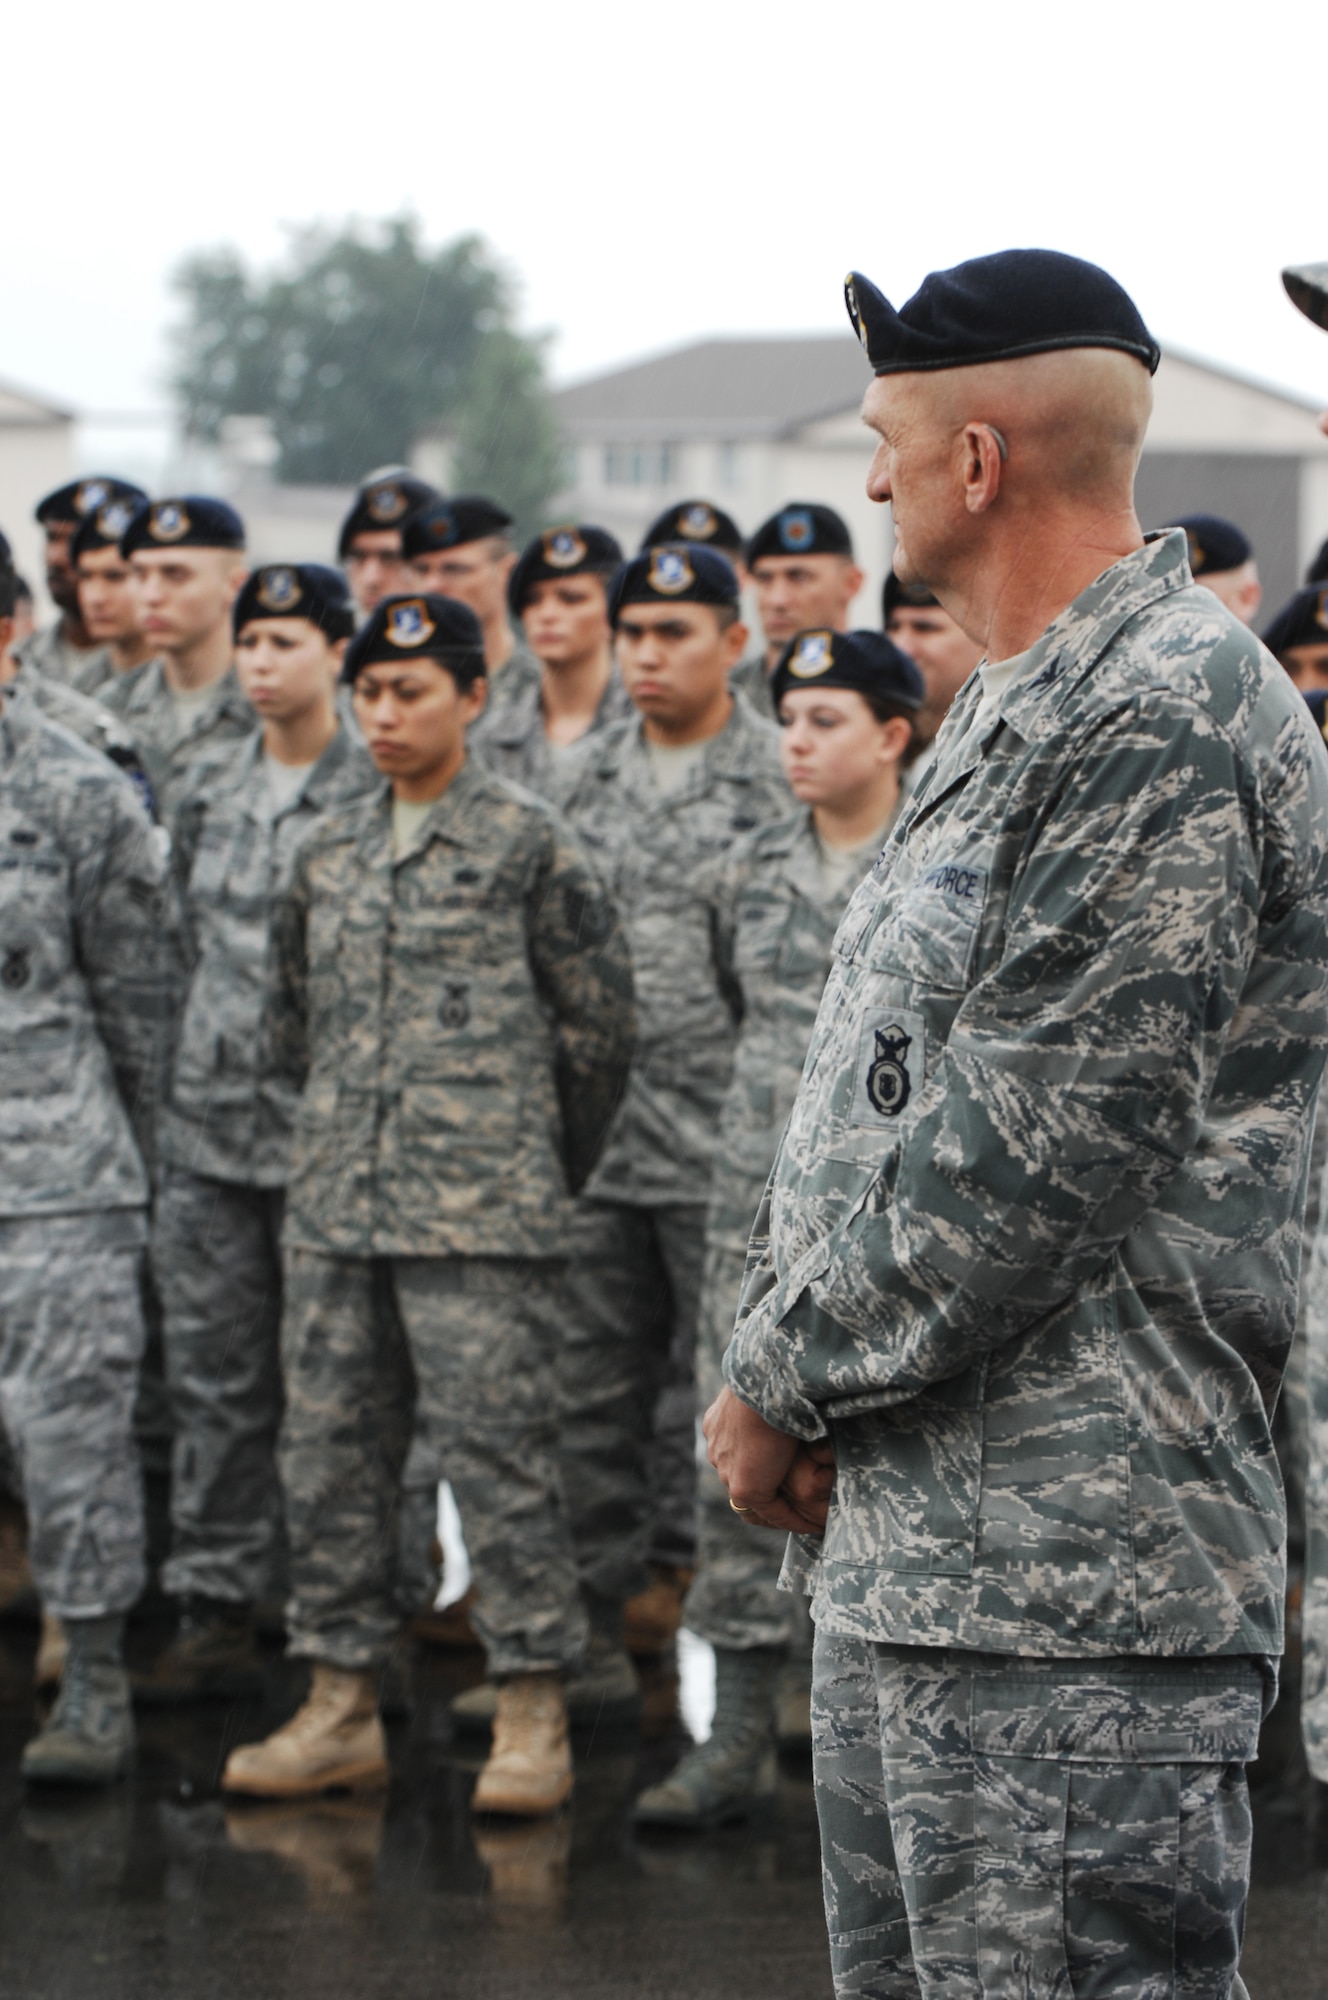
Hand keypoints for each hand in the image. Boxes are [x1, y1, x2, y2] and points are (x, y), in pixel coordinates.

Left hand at [703, 1386, 834, 1535]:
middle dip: (768, 1490)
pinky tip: (816, 1523)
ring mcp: (728, 1471)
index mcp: (719, 1423)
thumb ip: (772, 1401)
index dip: (760, 1465)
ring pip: (755, 1500)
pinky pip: (772, 1512)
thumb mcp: (769, 1388)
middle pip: (741, 1478)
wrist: (766, 1380)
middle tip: (801, 1501)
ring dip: (783, 1508)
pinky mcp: (745, 1487)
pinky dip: (793, 1519)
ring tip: (811, 1517)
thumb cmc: (775, 1373)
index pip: (736, 1455)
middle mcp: (718, 1449)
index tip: (786, 1471)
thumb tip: (796, 1398)